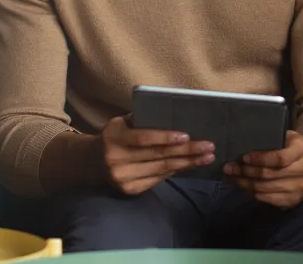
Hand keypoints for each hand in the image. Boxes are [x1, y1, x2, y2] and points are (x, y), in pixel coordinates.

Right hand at [100, 116, 214, 195]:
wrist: (93, 162)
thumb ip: (144, 119)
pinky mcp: (130, 190)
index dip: (166, 138)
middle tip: (209, 146)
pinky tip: (191, 165)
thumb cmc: (117, 136)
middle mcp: (117, 160)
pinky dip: (177, 171)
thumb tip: (177, 113)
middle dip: (187, 151)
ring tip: (207, 157)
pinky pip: (159, 179)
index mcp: (115, 138)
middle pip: (158, 156)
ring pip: (162, 169)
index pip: (144, 138)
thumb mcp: (122, 123)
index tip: (187, 135)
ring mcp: (123, 178)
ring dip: (188, 163)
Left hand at [223, 130, 302, 209]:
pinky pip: (268, 200)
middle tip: (230, 168)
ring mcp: (301, 188)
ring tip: (232, 178)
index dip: (260, 159)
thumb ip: (272, 138)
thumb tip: (243, 143)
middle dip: (245, 172)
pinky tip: (244, 187)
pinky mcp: (294, 200)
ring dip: (245, 184)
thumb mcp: (288, 136)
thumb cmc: (294, 147)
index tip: (243, 157)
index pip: (280, 158)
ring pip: (266, 189)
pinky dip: (253, 194)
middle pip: (270, 175)